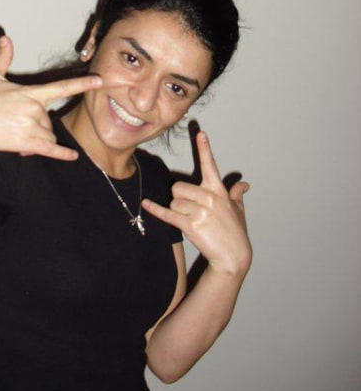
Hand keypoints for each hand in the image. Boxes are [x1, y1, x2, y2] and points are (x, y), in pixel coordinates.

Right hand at [0, 35, 101, 159]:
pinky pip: (50, 149)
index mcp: (31, 92)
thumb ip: (3, 58)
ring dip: (35, 141)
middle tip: (13, 128)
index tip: (100, 81)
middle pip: (50, 122)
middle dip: (37, 128)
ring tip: (13, 138)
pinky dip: (62, 154)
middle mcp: (35, 108)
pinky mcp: (25, 142)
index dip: (83, 84)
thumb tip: (5, 38)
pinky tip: (73, 157)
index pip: (62, 87)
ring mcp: (31, 126)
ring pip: (47, 136)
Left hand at [142, 131, 251, 276]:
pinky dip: (155, 210)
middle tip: (190, 209)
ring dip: (177, 210)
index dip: (204, 149)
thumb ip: (237, 195)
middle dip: (180, 197)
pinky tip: (146, 204)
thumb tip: (244, 185)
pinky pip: (167, 213)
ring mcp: (199, 211)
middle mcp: (209, 198)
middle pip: (179, 187)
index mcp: (219, 191)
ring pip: (174, 201)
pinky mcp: (190, 224)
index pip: (210, 165)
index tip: (200, 133)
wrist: (233, 257)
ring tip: (190, 220)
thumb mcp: (238, 211)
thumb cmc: (236, 233)